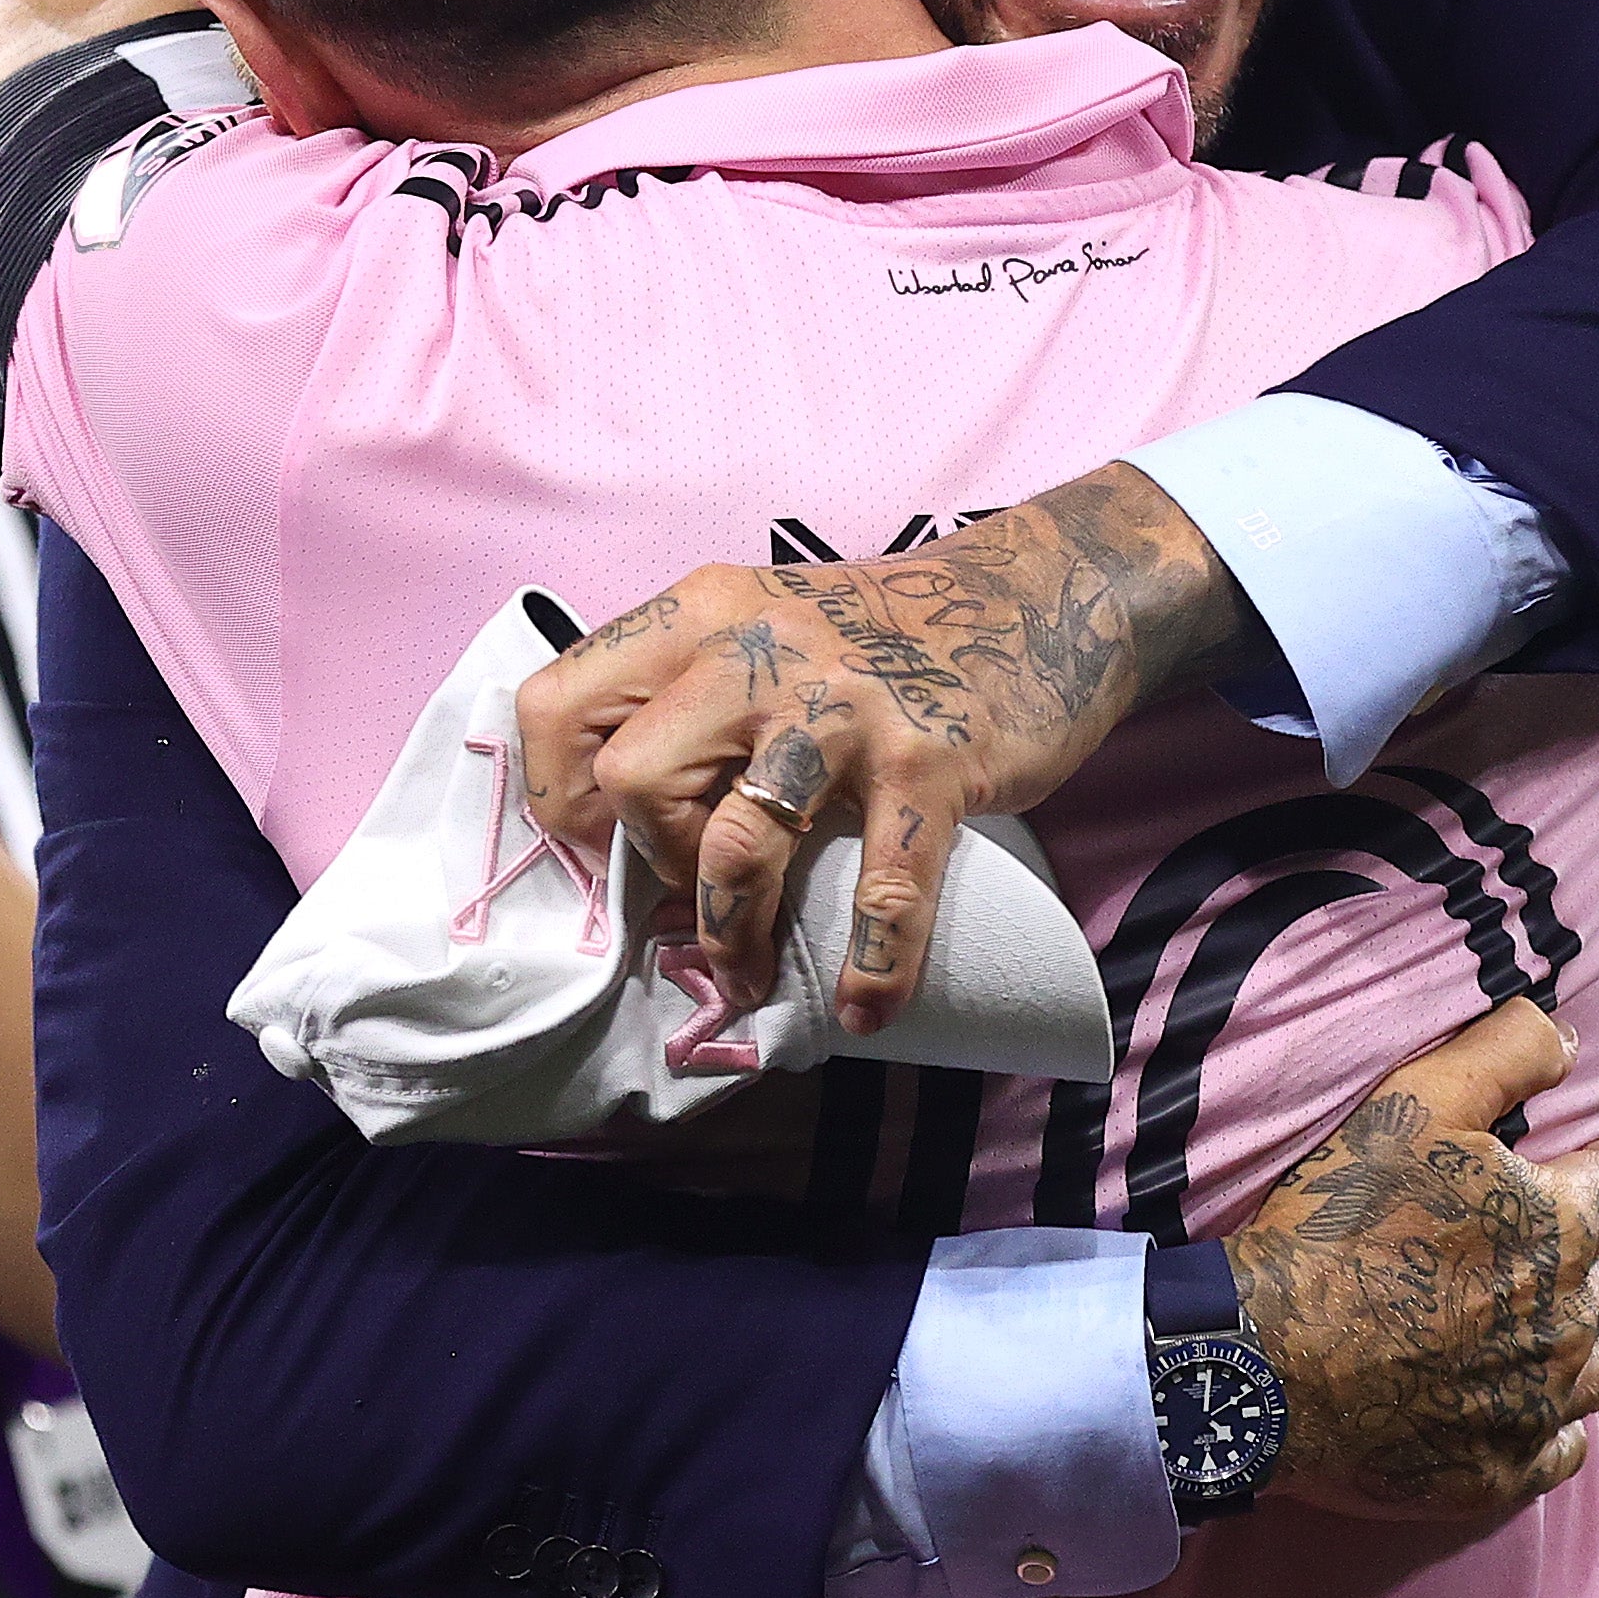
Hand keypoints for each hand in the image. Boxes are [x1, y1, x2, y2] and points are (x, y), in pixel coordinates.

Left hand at [514, 465, 1267, 1028]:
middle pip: (631, 779)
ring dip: (733, 933)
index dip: (561, 798)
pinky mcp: (930, 763)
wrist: (1040, 592)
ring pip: (736, 841)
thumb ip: (691, 696)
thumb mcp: (762, 627)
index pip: (558, 705)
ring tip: (752, 972)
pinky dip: (872, 964)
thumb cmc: (880, 633)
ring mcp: (846, 707)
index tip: (606, 846)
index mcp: (700, 616)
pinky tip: (867, 1005)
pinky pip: (883, 888)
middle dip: (654, 860)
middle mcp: (757, 650)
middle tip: (698, 886)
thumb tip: (622, 828)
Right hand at [1228, 999, 1598, 1517]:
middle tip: (1527, 1232)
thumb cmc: (1337, 1226)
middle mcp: (1572, 1324)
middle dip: (1587, 1244)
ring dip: (1579, 1329)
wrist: (1266, 1361)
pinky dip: (1548, 1417)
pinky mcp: (1502, 1470)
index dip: (1589, 1164)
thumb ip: (1506, 1055)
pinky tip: (1512, 1395)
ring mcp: (1540, 1406)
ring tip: (1529, 1311)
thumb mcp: (1414, 1105)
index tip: (1555, 1162)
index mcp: (1563, 1230)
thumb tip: (1572, 1035)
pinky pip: (1561, 1446)